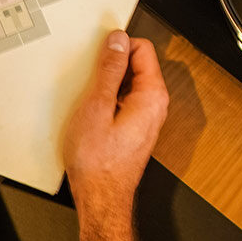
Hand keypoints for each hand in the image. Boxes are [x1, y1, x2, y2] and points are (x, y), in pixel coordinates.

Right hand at [62, 30, 167, 214]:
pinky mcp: (134, 128)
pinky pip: (123, 101)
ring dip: (107, 84)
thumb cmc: (98, 163)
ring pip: (128, 83)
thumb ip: (110, 70)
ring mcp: (146, 118)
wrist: (100, 199)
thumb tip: (118, 41)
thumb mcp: (97, 107)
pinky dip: (107, 100)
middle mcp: (155, 106)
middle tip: (89, 78)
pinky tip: (90, 113)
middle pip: (136, 65)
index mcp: (152, 96)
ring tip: (87, 99)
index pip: (143, 49)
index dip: (119, 46)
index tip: (98, 52)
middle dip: (111, 66)